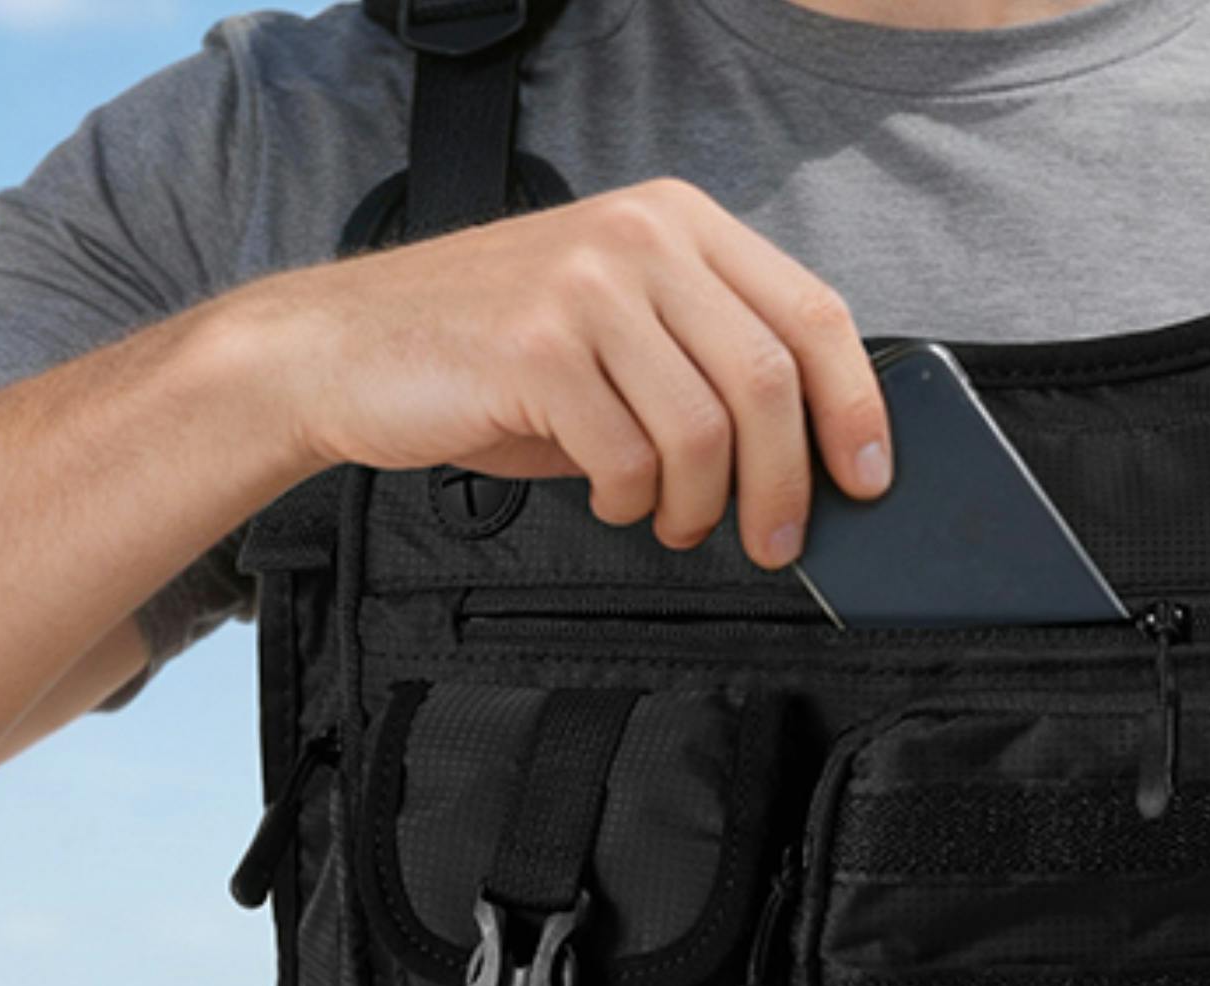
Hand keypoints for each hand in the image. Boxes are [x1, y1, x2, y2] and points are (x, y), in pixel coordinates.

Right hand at [221, 176, 891, 568]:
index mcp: (677, 221)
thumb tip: (807, 455)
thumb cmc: (489, 354)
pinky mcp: (536, 346)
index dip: (856, 405)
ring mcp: (586, 285)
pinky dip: (630, 500)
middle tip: (775, 541)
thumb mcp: (617, 329)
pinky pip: (629, 456)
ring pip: (706, 427)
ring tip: (675, 522)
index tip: (869, 476)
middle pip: (769, 379)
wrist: (340, 351)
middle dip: (787, 482)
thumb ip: (704, 362)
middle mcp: (640, 236)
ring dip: (701, 504)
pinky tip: (606, 496)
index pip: (812, 312)